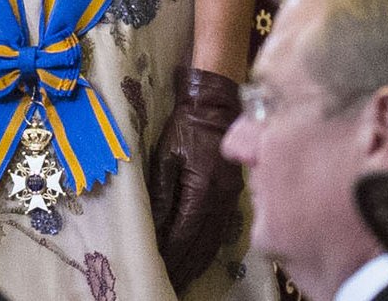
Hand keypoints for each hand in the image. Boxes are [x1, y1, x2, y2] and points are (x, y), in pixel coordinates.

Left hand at [149, 66, 243, 292]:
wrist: (216, 105)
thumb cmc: (186, 127)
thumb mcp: (167, 155)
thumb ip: (163, 191)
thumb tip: (154, 224)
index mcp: (202, 189)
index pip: (184, 233)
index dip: (172, 254)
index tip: (159, 269)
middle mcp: (220, 200)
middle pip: (201, 244)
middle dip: (184, 266)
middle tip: (169, 283)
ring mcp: (230, 199)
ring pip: (214, 241)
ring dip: (197, 262)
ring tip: (182, 278)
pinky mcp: (234, 196)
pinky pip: (221, 230)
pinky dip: (209, 248)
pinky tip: (200, 257)